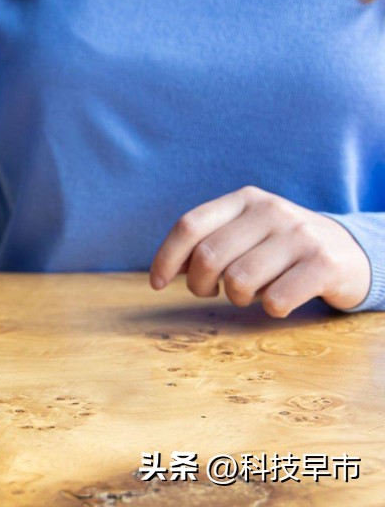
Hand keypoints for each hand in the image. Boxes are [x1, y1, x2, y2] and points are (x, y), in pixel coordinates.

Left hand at [150, 186, 370, 316]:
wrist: (352, 252)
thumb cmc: (283, 249)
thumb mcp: (247, 233)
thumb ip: (210, 243)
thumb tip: (168, 269)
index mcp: (245, 199)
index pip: (189, 225)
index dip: (166, 257)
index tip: (157, 284)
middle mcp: (272, 210)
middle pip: (209, 256)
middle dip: (200, 285)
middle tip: (213, 293)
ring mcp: (300, 235)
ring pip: (240, 281)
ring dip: (238, 298)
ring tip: (251, 294)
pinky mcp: (324, 264)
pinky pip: (276, 300)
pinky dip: (271, 310)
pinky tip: (280, 300)